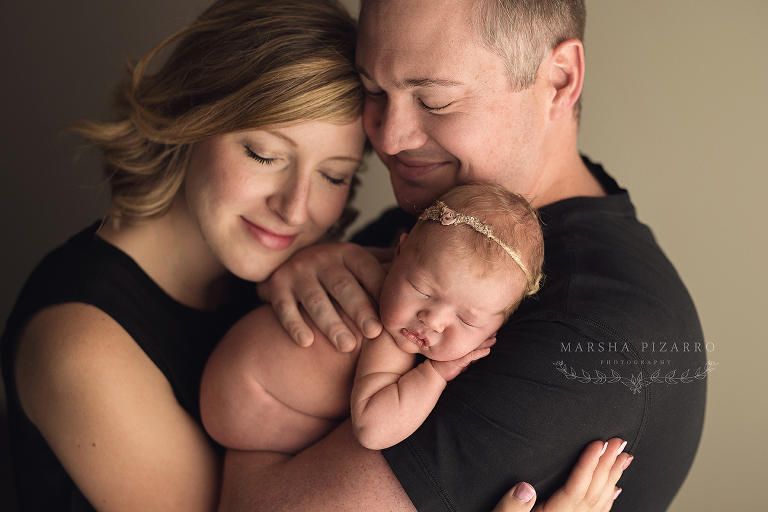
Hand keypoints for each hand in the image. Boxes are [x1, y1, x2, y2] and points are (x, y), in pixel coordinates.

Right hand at [257, 243, 385, 351]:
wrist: (285, 261)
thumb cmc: (336, 270)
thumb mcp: (360, 262)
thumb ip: (387, 265)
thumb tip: (420, 261)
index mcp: (349, 254)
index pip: (369, 272)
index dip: (381, 293)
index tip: (395, 317)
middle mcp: (322, 259)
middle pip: (343, 286)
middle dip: (359, 309)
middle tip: (373, 333)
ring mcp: (297, 273)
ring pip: (315, 299)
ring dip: (331, 322)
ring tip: (346, 345)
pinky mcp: (275, 287)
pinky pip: (284, 308)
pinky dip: (294, 325)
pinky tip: (306, 342)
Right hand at [430, 336, 495, 380]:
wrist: (434, 372)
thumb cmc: (445, 366)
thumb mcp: (457, 361)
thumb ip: (467, 358)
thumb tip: (477, 358)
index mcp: (460, 348)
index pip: (473, 341)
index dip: (482, 336)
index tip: (490, 332)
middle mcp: (460, 349)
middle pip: (475, 341)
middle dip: (486, 337)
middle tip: (496, 332)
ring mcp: (460, 354)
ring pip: (475, 347)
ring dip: (486, 343)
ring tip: (494, 339)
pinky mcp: (459, 361)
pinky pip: (472, 356)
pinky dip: (480, 353)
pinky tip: (488, 351)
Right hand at [492, 438, 630, 511]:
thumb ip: (510, 509)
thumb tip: (524, 488)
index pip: (575, 491)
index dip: (587, 466)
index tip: (598, 444)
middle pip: (592, 494)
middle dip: (606, 466)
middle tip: (618, 442)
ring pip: (600, 503)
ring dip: (612, 478)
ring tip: (624, 457)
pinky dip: (608, 499)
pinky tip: (616, 489)